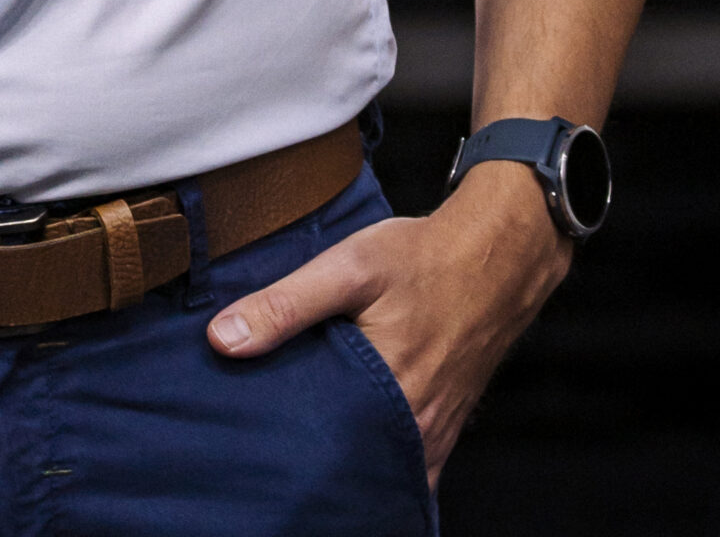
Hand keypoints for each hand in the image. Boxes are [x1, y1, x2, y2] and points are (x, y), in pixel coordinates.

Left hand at [205, 163, 571, 484]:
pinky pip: (404, 458)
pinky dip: (375, 452)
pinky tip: (349, 432)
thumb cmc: (423, 258)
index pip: (320, 452)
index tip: (253, 438)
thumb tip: (222, 340)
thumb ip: (286, 305)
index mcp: (387, 398)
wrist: (497, 255)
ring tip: (304, 436)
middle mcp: (414, 431)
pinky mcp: (443, 426)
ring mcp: (433, 434)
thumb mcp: (348, 267)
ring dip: (344, 457)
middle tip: (270, 441)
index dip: (282, 449)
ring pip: (376, 465)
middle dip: (311, 459)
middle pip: (348, 465)